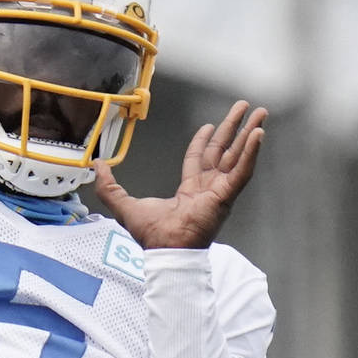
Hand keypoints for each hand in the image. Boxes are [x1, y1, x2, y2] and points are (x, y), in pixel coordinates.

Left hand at [94, 101, 266, 249]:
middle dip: (233, 129)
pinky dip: (251, 152)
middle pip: (223, 151)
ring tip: (260, 114)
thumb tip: (97, 165)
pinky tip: (258, 134)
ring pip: (237, 155)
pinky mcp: (227, 194)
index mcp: (189, 190)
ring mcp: (220, 190)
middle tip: (244, 109)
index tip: (210, 126)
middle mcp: (208, 187)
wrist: (167, 247)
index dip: (204, 141)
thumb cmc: (151, 234)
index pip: (199, 159)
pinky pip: (242, 169)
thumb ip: (109, 185)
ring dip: (249, 133)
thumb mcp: (123, 205)